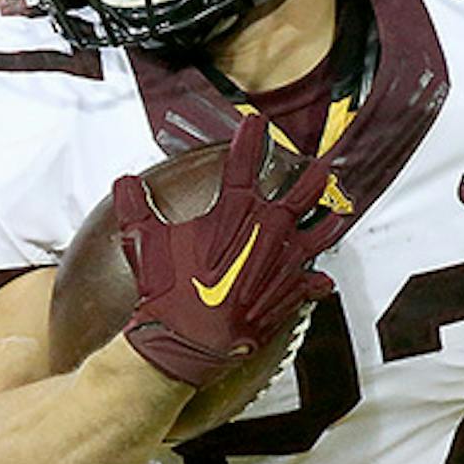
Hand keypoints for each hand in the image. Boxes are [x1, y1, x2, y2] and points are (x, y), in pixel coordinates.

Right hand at [114, 115, 338, 387]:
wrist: (188, 340)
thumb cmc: (167, 291)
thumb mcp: (143, 242)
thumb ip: (135, 207)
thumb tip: (124, 182)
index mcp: (234, 213)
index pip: (244, 164)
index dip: (251, 140)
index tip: (257, 123)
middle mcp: (267, 231)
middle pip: (301, 193)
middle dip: (312, 176)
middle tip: (320, 166)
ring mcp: (283, 263)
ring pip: (319, 233)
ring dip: (328, 220)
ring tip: (338, 211)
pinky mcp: (289, 293)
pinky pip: (312, 283)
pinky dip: (316, 281)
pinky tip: (323, 279)